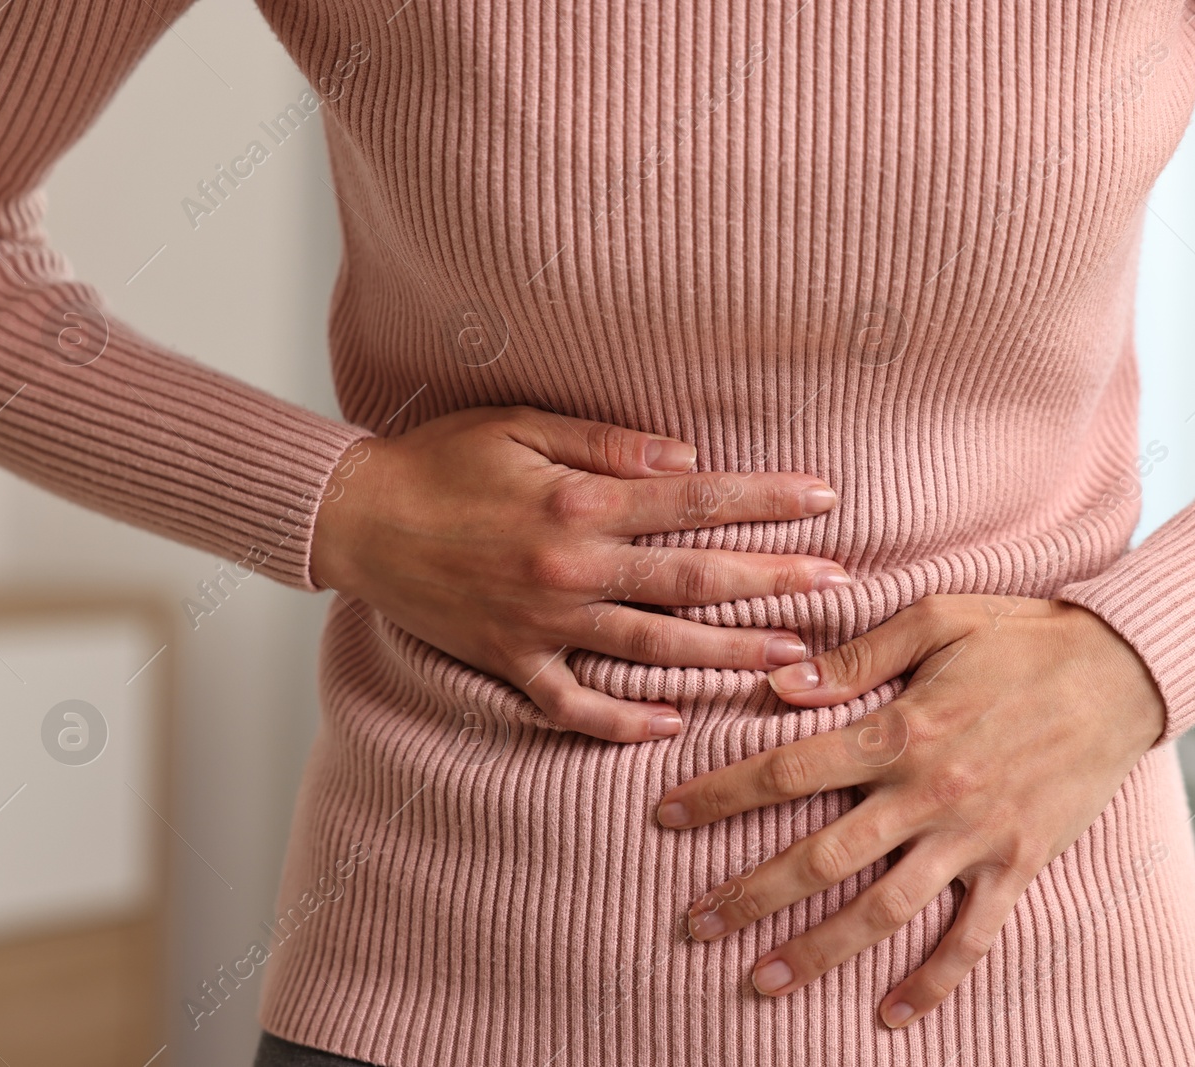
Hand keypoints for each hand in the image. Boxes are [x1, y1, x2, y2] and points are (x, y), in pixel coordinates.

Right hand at [311, 405, 850, 742]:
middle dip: (772, 583)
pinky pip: (574, 707)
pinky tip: (674, 727)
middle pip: (691, 581)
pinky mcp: (510, 662)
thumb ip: (606, 443)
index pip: (692, 500)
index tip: (825, 500)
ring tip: (789, 659)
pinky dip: (623, 724)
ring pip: (653, 651)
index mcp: (578, 505)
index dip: (763, 500)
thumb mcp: (519, 425)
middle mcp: (569, 570)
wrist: (356, 519)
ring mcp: (541, 624)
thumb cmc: (440, 460)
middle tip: (838, 589)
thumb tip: (687, 459)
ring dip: (725, 656)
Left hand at [655, 594, 1165, 1025]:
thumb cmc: (1022, 633)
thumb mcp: (937, 618)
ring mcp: (974, 837)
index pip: (787, 770)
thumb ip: (855, 657)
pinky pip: (972, 938)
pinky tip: (891, 1014)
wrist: (1126, 670)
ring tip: (760, 982)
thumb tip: (778, 687)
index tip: (665, 818)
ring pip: (882, 910)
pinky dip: (933, 980)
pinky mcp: (1018, 864)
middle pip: (820, 857)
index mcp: (899, 729)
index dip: (719, 796)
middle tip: (694, 923)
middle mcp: (929, 792)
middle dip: (749, 895)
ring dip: (818, 951)